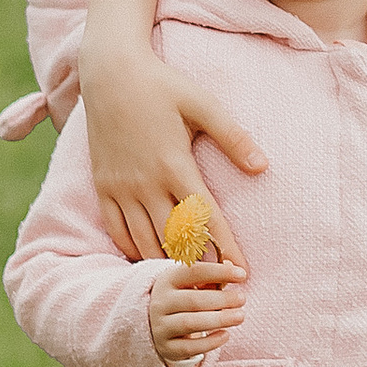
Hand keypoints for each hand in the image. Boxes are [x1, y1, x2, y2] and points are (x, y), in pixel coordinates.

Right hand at [81, 39, 266, 265]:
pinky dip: (132, 250)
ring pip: (144, 240)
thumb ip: (233, 137)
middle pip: (175, 239)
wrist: (110, 73)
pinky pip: (117, 229)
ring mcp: (121, 187)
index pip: (205, 219)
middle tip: (218, 292)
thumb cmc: (162, 86)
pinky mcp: (103, 186)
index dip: (226, 249)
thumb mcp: (203, 104)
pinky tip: (147, 263)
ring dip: (165, 266)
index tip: (242, 273)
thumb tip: (263, 166)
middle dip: (199, 269)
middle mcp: (146, 183)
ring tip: (188, 287)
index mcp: (174, 165)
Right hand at [148, 253, 247, 366]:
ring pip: (190, 323)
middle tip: (242, 299)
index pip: (194, 272)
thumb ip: (213, 277)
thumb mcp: (194, 284)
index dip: (220, 272)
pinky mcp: (166, 348)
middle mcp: (161, 303)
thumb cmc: (185, 298)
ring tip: (240, 316)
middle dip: (222, 299)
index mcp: (168, 280)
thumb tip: (231, 266)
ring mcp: (161, 326)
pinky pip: (189, 347)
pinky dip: (210, 342)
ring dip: (219, 319)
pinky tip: (225, 335)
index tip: (242, 275)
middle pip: (193, 300)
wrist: (159, 324)